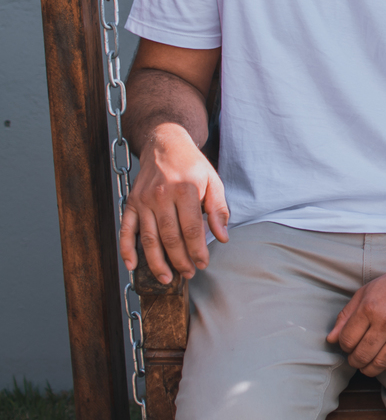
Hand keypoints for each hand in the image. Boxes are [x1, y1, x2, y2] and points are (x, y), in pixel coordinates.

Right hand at [118, 124, 228, 282]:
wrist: (164, 144)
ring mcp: (143, 200)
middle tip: (189, 274)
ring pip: (148, 239)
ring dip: (157, 262)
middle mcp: (161, 196)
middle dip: (180, 260)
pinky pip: (126, 229)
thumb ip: (218, 209)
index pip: (191, 229)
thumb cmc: (192, 165)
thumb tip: (222, 237)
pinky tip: (133, 266)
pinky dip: (126, 249)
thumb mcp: (213, 181)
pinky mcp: (130, 202)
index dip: (197, 250)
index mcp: (185, 190)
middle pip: (170, 237)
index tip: (203, 263)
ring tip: (167, 279)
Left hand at [326, 259, 385, 376]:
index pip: (346, 341)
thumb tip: (331, 340)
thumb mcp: (364, 293)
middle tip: (356, 357)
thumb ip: (345, 317)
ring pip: (379, 364)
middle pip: (361, 356)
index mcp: (369, 308)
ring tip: (368, 362)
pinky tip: (385, 359)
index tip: (349, 343)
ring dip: (369, 368)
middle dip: (354, 360)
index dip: (343, 345)